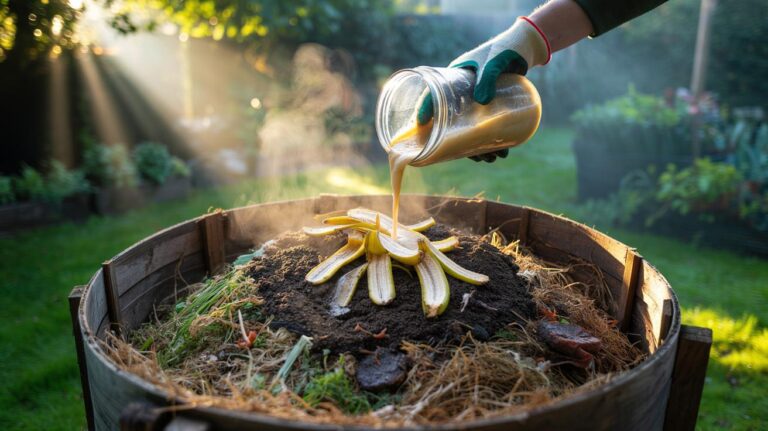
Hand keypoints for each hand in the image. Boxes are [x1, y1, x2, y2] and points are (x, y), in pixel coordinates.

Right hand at [417, 17, 549, 161]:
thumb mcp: (492, 63)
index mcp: (453, 80)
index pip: (432, 97)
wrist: (525, 48)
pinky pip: (489, 128)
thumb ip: (487, 79)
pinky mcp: (492, 106)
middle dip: (461, 145)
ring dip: (481, 148)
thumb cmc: (504, 50)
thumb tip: (483, 101)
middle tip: (473, 157)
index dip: (424, 111)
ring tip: (493, 159)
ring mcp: (477, 102)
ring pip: (473, 130)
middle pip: (453, 123)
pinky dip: (496, 141)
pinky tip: (503, 151)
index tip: (421, 127)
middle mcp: (462, 94)